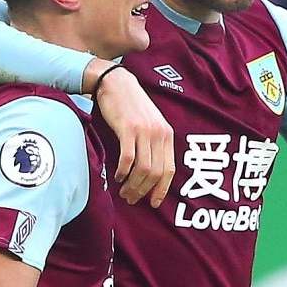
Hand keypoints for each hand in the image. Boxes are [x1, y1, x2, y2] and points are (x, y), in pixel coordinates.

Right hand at [92, 64, 174, 206]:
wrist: (117, 83)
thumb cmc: (131, 106)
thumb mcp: (150, 123)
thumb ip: (154, 143)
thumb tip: (151, 170)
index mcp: (167, 135)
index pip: (169, 169)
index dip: (161, 189)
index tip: (153, 203)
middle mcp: (159, 134)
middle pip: (155, 173)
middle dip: (143, 191)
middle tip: (131, 199)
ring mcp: (144, 131)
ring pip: (142, 169)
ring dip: (132, 185)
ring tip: (124, 191)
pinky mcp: (128, 129)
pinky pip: (127, 158)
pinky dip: (123, 172)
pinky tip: (118, 176)